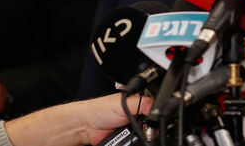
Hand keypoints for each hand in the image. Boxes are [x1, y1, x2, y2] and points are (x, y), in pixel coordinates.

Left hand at [5, 93, 152, 145]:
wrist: (85, 126)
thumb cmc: (100, 110)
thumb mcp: (126, 102)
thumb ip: (144, 104)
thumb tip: (159, 108)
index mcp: (138, 105)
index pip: (154, 112)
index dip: (155, 118)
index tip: (154, 122)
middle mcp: (135, 118)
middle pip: (150, 128)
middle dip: (148, 130)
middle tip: (140, 128)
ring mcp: (130, 131)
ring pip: (143, 139)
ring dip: (140, 138)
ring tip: (130, 134)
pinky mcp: (124, 142)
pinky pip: (134, 145)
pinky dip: (133, 144)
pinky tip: (127, 140)